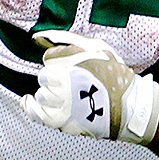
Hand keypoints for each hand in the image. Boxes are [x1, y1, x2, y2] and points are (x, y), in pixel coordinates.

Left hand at [20, 29, 158, 144]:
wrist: (131, 107)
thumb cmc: (115, 75)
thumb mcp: (94, 47)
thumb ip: (64, 39)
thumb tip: (37, 37)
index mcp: (73, 67)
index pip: (49, 60)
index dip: (58, 63)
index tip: (69, 68)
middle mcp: (65, 87)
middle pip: (44, 78)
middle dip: (53, 78)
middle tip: (70, 82)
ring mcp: (63, 106)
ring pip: (42, 96)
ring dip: (48, 93)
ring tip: (63, 94)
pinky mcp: (63, 122)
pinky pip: (37, 114)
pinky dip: (30, 107)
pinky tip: (27, 101)